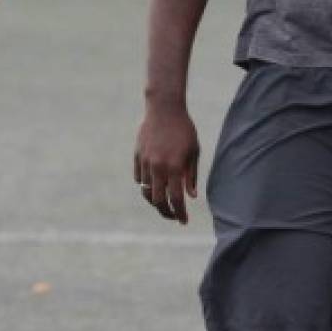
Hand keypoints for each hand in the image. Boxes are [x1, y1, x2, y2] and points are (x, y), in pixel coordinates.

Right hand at [134, 106, 199, 222]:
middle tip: (173, 216)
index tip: (183, 221)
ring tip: (164, 204)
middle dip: (166, 212)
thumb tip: (190, 196)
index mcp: (175, 166)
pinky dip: (146, 186)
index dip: (179, 213)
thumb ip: (191, 175)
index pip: (176, 198)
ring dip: (155, 201)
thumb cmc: (184, 129)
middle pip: (158, 200)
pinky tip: (155, 187)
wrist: (164, 109)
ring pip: (146, 191)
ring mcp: (145, 162)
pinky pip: (139, 179)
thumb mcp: (194, 151)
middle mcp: (158, 167)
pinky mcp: (137, 157)